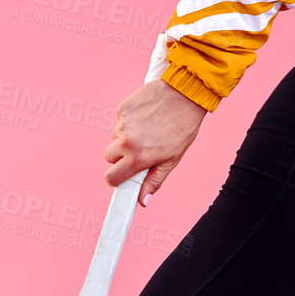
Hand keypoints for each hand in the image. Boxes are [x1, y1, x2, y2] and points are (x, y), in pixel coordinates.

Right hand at [103, 78, 207, 201]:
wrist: (185, 94)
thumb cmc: (183, 128)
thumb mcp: (172, 159)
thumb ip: (155, 180)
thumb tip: (143, 201)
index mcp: (138, 157)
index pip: (112, 178)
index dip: (116, 178)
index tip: (122, 176)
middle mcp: (126, 141)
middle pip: (109, 157)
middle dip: (120, 157)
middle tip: (139, 150)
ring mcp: (122, 123)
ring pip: (114, 138)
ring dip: (125, 138)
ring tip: (148, 130)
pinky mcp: (122, 108)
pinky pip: (119, 121)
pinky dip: (129, 121)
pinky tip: (146, 116)